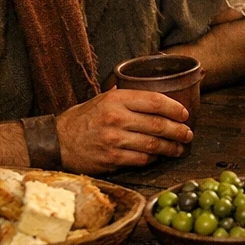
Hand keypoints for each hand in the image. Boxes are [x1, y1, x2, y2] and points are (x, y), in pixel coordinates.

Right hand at [56, 89, 192, 173]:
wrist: (56, 142)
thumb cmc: (81, 119)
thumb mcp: (101, 98)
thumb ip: (125, 94)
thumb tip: (150, 84)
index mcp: (116, 99)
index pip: (154, 101)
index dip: (174, 108)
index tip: (184, 113)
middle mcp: (116, 119)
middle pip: (158, 125)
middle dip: (178, 131)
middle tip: (188, 134)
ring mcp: (114, 141)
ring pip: (153, 145)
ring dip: (171, 147)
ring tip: (180, 148)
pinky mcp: (112, 160)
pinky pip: (141, 160)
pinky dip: (153, 158)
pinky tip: (159, 156)